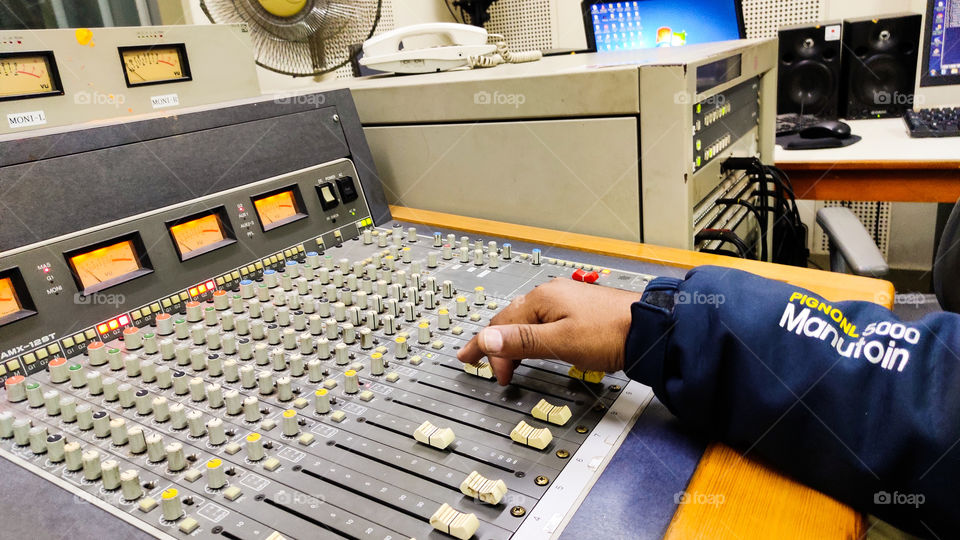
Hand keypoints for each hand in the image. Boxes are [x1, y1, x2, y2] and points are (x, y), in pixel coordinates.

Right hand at [456, 277, 640, 384]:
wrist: (649, 328)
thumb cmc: (610, 333)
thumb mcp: (560, 342)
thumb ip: (522, 341)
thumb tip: (486, 339)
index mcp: (541, 299)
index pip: (500, 325)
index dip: (486, 348)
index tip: (472, 364)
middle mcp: (550, 294)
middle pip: (510, 320)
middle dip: (497, 346)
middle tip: (493, 371)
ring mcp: (564, 301)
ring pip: (526, 321)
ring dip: (514, 343)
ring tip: (509, 363)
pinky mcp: (577, 310)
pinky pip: (542, 322)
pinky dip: (530, 337)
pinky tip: (534, 347)